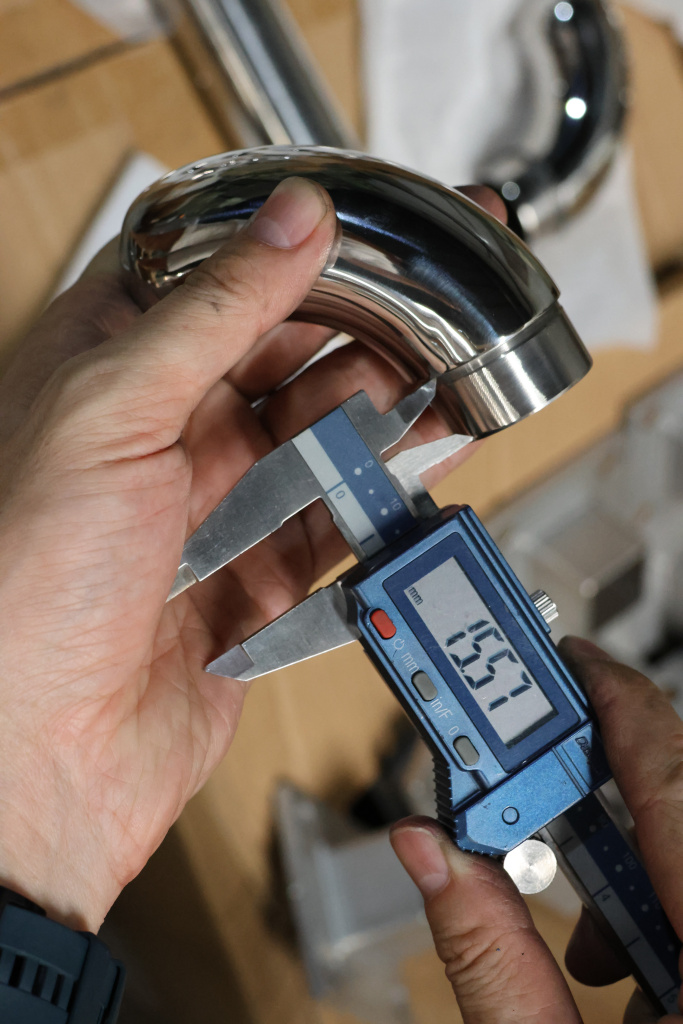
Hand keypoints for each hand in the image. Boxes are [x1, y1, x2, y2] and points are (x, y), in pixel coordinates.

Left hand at [0, 177, 499, 931]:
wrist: (31, 756)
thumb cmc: (19, 587)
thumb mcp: (110, 413)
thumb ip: (213, 314)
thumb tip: (292, 220)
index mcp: (103, 373)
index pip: (209, 278)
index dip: (286, 247)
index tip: (359, 229)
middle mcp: (157, 435)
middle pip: (278, 357)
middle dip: (352, 333)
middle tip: (420, 312)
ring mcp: (210, 509)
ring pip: (315, 438)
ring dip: (375, 413)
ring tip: (438, 380)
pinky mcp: (252, 580)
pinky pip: (332, 524)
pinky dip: (380, 498)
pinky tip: (418, 468)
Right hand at [391, 637, 682, 1022]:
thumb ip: (488, 957)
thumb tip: (426, 852)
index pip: (671, 780)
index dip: (617, 702)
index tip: (574, 660)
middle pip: (680, 805)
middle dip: (602, 804)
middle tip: (545, 806)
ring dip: (632, 876)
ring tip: (589, 953)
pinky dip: (660, 908)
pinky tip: (627, 973)